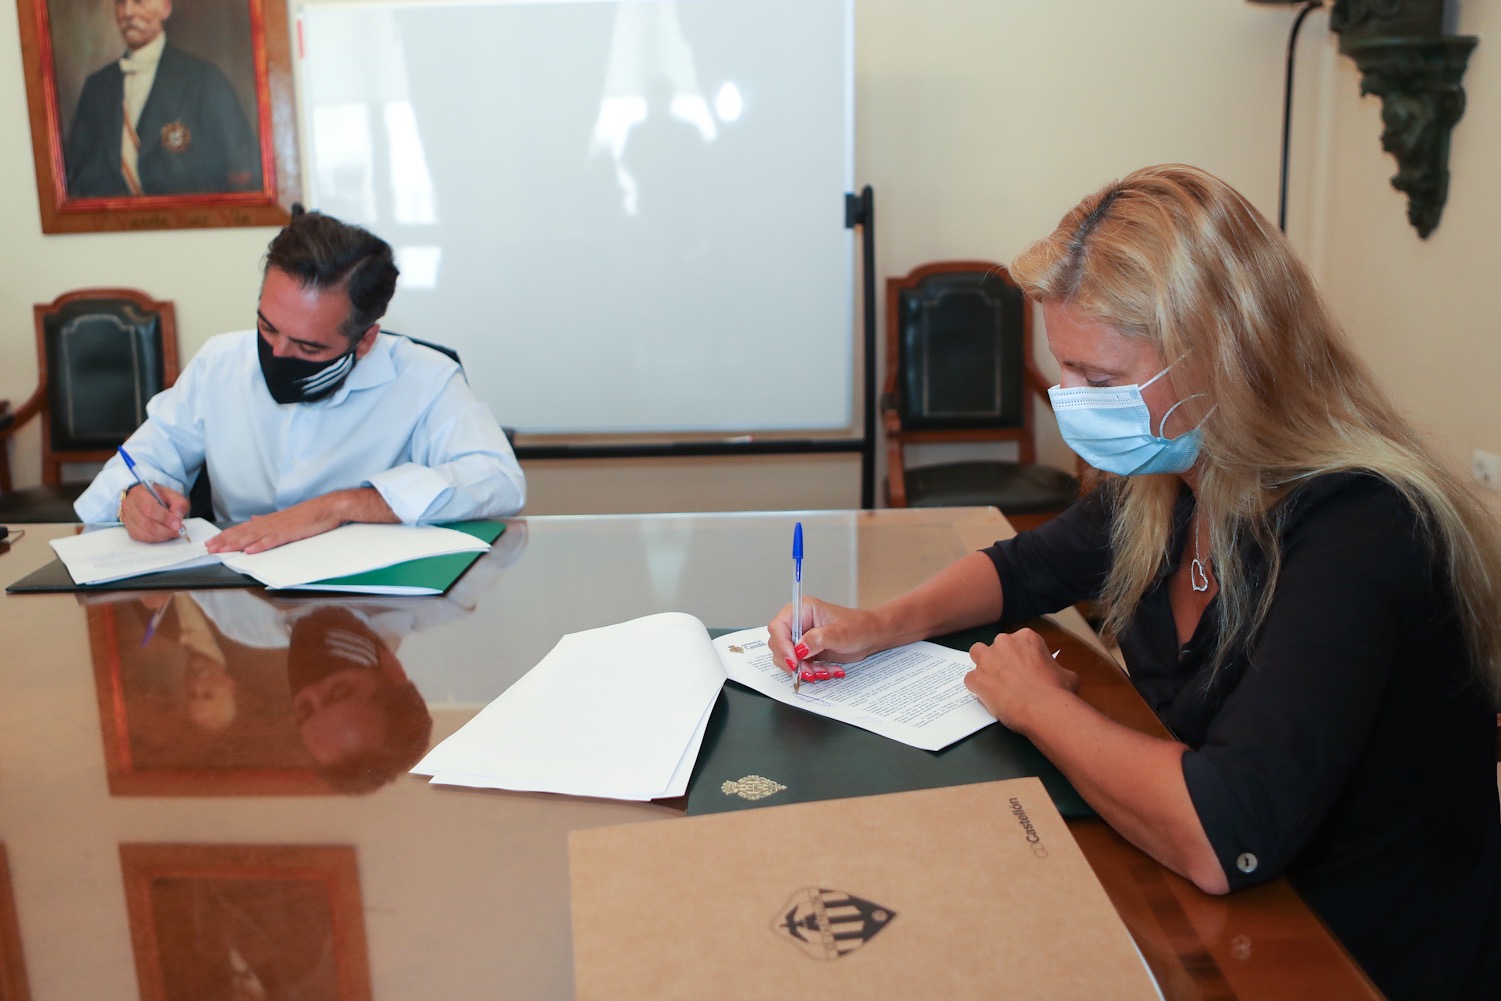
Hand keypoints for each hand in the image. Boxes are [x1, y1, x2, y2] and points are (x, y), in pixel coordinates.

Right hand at [120, 482, 188, 541]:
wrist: (149, 498)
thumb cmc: (160, 496)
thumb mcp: (174, 495)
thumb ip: (179, 505)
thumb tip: (177, 520)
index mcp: (139, 492)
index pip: (149, 508)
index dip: (165, 518)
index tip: (177, 524)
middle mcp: (129, 505)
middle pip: (146, 523)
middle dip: (165, 530)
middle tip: (177, 531)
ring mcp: (127, 517)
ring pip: (143, 532)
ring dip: (161, 535)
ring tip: (172, 532)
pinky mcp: (129, 528)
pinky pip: (141, 537)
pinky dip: (155, 538)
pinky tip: (163, 534)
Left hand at [206, 496, 343, 553]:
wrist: (327, 507)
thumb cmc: (309, 514)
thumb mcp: (285, 517)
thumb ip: (267, 520)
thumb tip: (253, 518)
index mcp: (268, 520)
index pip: (242, 528)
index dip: (226, 535)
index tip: (212, 541)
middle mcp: (269, 523)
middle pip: (242, 533)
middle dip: (223, 541)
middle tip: (208, 547)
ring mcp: (278, 528)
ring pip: (252, 537)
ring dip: (235, 544)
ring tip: (221, 550)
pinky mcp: (289, 533)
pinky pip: (271, 541)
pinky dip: (259, 546)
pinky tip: (249, 551)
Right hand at [767, 596, 887, 674]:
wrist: (870, 636)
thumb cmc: (859, 626)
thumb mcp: (840, 633)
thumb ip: (818, 639)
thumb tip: (799, 648)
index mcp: (802, 610)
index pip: (778, 628)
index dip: (782, 646)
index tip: (794, 662)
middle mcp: (798, 623)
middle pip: (779, 645)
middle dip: (794, 662)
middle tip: (810, 672)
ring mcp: (801, 638)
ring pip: (788, 659)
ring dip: (804, 670)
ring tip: (824, 672)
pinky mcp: (806, 651)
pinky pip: (799, 666)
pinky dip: (811, 672)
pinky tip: (828, 671)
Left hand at [963, 627, 1078, 731]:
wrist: (1044, 709)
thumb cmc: (1057, 692)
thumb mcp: (1067, 674)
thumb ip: (1056, 668)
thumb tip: (1058, 674)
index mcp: (1026, 637)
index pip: (1017, 642)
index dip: (1020, 656)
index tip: (1024, 668)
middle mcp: (1004, 643)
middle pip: (996, 646)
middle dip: (1000, 659)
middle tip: (1010, 677)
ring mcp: (988, 659)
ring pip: (977, 654)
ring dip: (982, 665)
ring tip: (992, 681)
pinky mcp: (977, 678)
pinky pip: (970, 679)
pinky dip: (977, 688)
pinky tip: (988, 697)